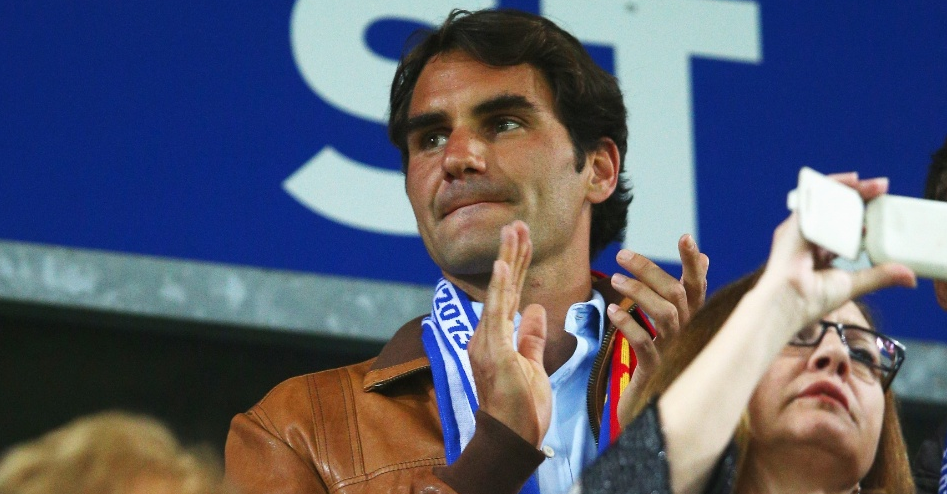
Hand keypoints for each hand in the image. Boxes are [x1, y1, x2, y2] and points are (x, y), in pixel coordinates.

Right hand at [467, 221, 550, 446]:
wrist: (512, 439)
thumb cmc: (521, 409)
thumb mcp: (533, 366)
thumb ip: (532, 337)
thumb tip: (537, 309)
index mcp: (495, 339)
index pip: (509, 295)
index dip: (516, 267)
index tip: (522, 241)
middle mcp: (486, 336)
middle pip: (503, 288)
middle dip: (512, 253)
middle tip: (518, 223)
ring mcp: (487, 342)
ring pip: (500, 292)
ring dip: (508, 259)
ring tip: (514, 230)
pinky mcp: (494, 351)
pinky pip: (498, 312)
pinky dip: (502, 286)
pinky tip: (506, 264)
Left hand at [609, 235, 708, 426]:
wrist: (651, 410)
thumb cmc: (663, 360)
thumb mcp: (674, 324)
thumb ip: (687, 292)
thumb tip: (706, 258)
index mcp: (692, 320)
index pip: (698, 285)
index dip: (693, 262)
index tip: (685, 236)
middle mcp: (689, 333)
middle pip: (676, 294)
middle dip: (649, 270)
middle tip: (621, 254)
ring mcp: (675, 352)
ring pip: (665, 314)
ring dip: (638, 292)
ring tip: (614, 279)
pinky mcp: (657, 371)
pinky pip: (646, 345)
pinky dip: (629, 325)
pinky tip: (612, 311)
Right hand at [760, 174, 916, 332]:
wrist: (789, 301)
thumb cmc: (809, 299)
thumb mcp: (853, 284)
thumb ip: (879, 275)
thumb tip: (909, 276)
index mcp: (819, 252)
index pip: (841, 227)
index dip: (861, 216)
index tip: (880, 208)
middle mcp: (808, 237)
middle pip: (835, 210)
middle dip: (859, 197)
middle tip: (881, 188)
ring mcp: (799, 229)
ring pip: (826, 200)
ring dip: (850, 188)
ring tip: (873, 184)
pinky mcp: (795, 223)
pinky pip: (816, 197)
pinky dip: (834, 186)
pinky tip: (853, 181)